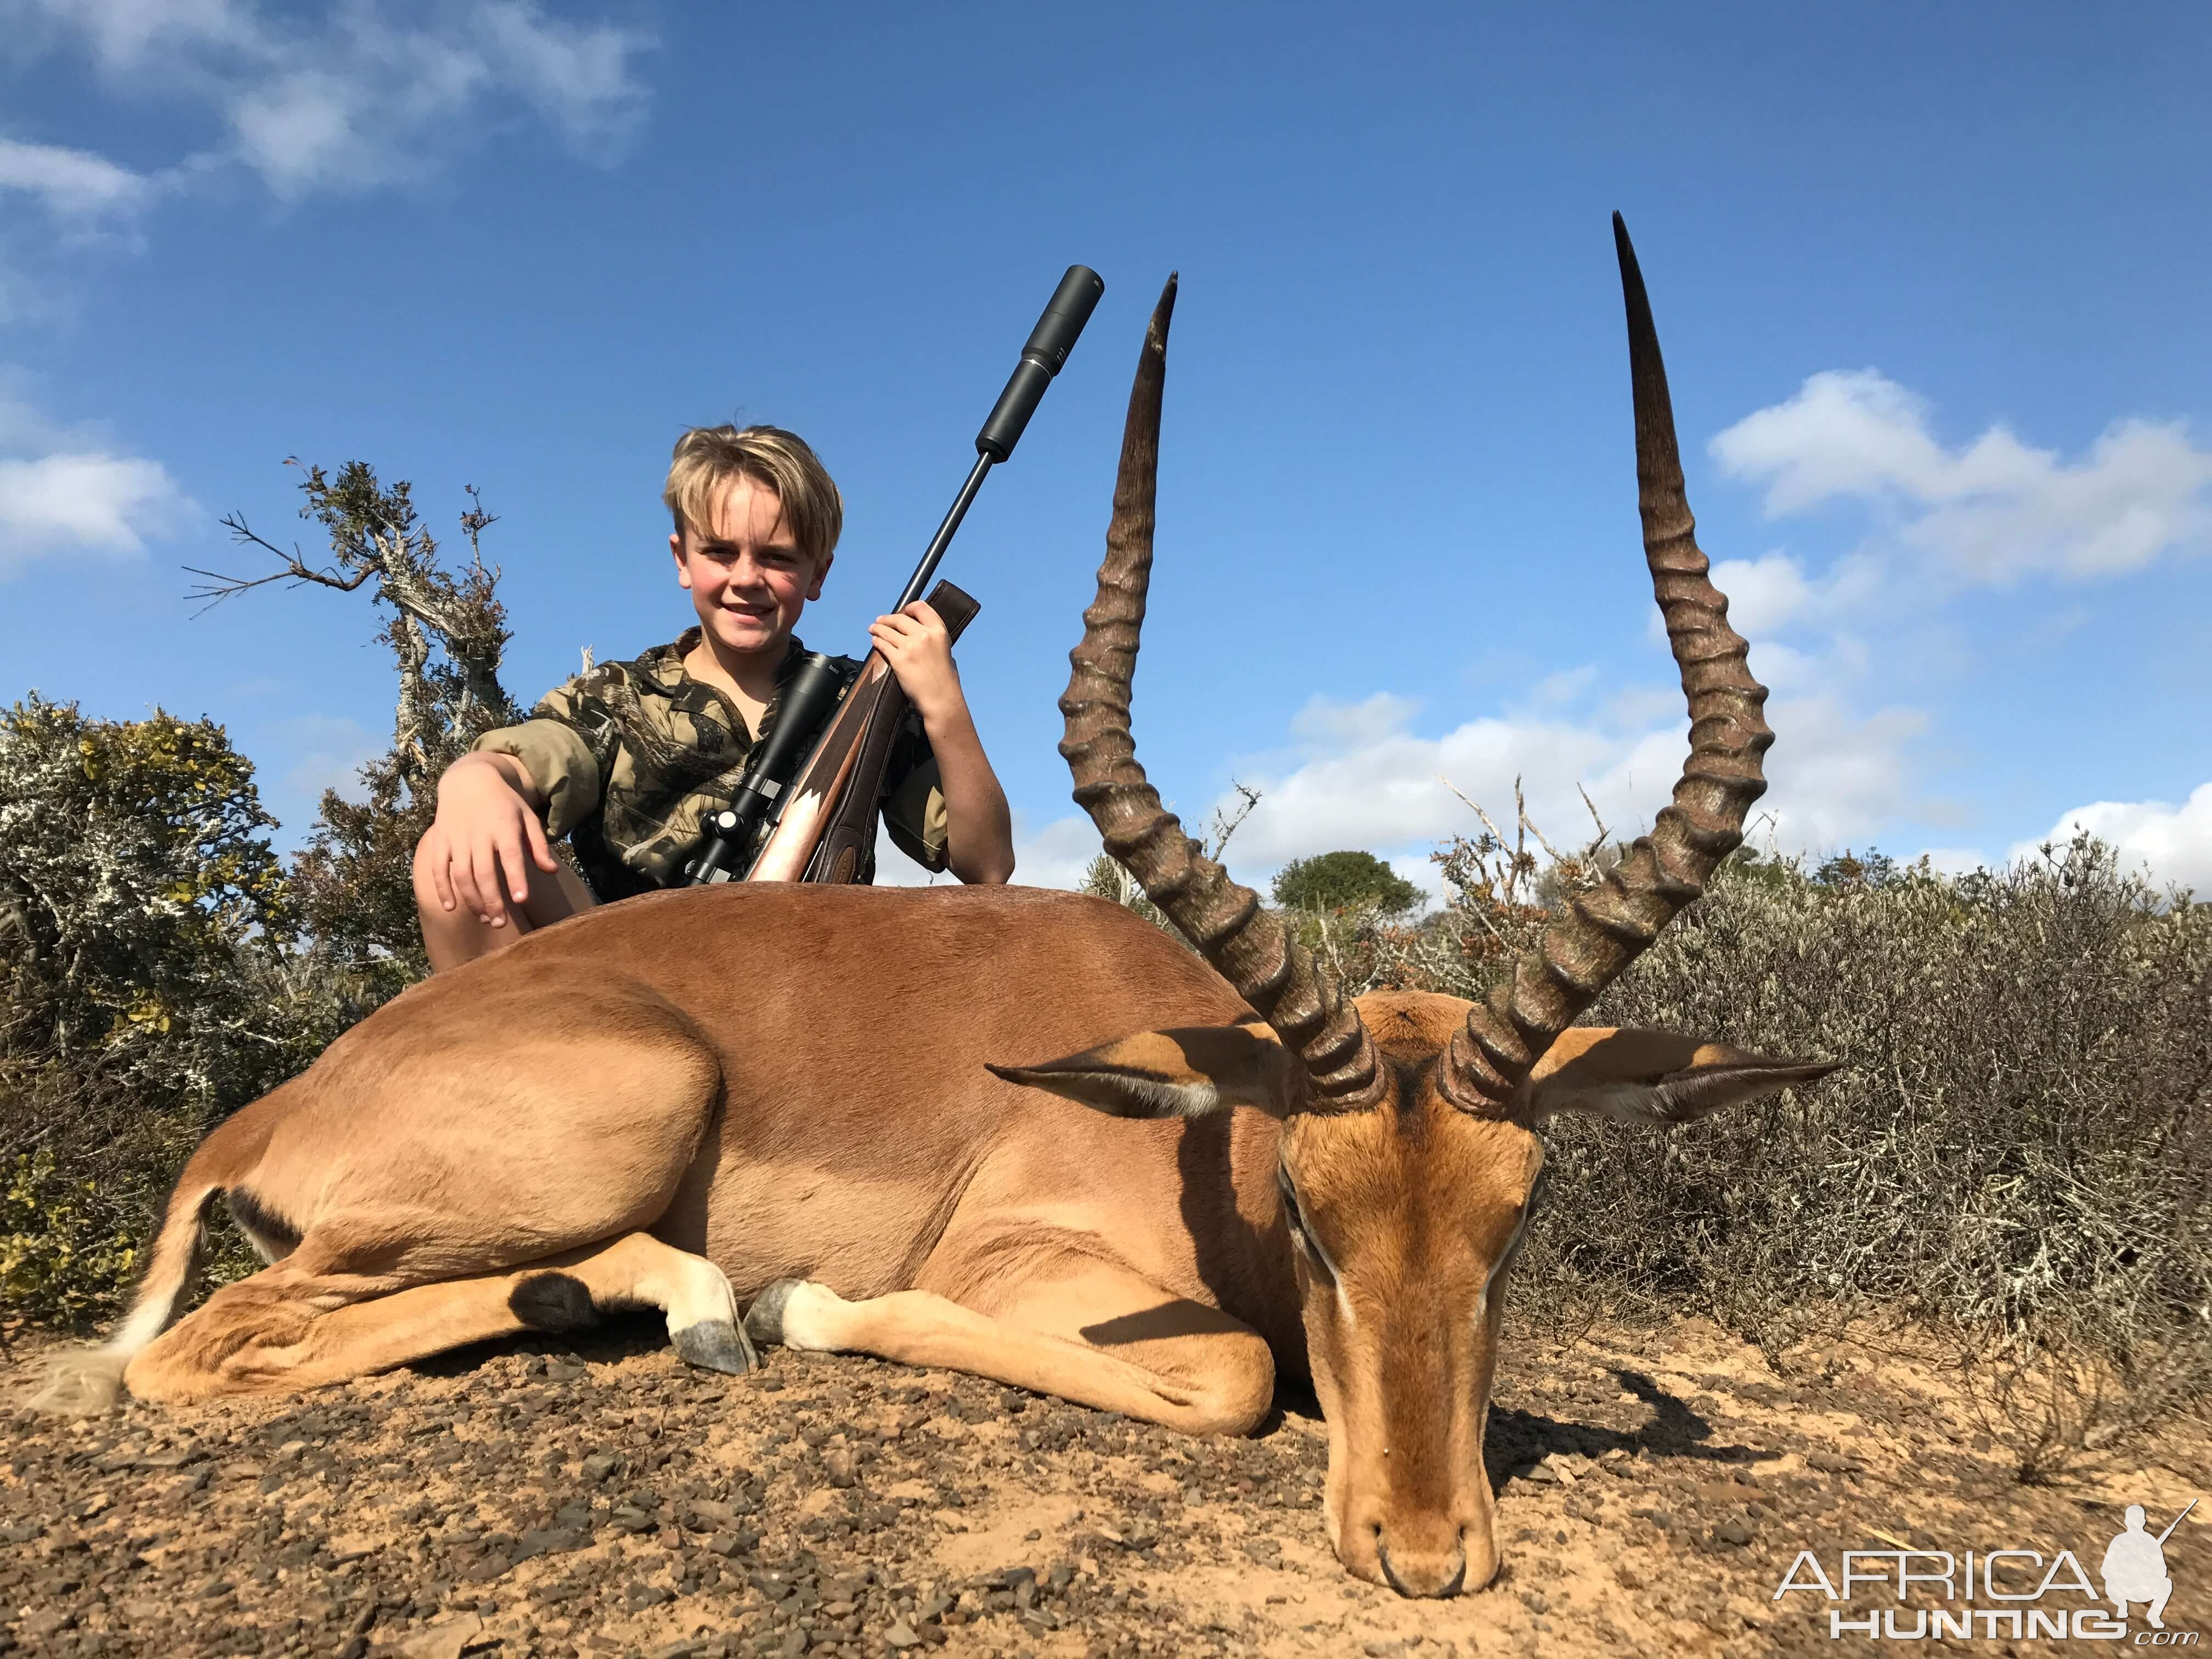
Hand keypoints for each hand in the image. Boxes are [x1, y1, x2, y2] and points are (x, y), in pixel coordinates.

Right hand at [419, 754, 557, 926]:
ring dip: (472, 900)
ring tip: (485, 918)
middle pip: (484, 872)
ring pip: (461, 875)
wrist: (469, 779)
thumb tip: (552, 871)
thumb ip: (538, 844)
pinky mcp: (440, 840)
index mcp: (504, 826)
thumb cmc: (504, 803)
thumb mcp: (526, 817)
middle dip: (492, 900)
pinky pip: (438, 868)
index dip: (516, 877)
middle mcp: (479, 833)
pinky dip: (442, 889)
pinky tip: (451, 907)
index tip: (521, 900)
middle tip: (501, 923)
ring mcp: (456, 837)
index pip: (511, 855)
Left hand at [869, 601, 962, 722]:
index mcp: (939, 632)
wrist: (941, 699)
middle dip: (888, 619)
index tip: (902, 612)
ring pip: (887, 630)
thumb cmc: (945, 680)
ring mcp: (910, 647)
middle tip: (881, 621)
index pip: (920, 607)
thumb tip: (921, 633)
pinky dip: (877, 641)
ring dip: (878, 628)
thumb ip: (934, 640)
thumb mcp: (946, 652)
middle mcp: (924, 635)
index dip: (908, 608)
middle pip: (900, 618)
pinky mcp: (898, 659)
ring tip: (873, 629)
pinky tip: (875, 641)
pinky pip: (883, 645)